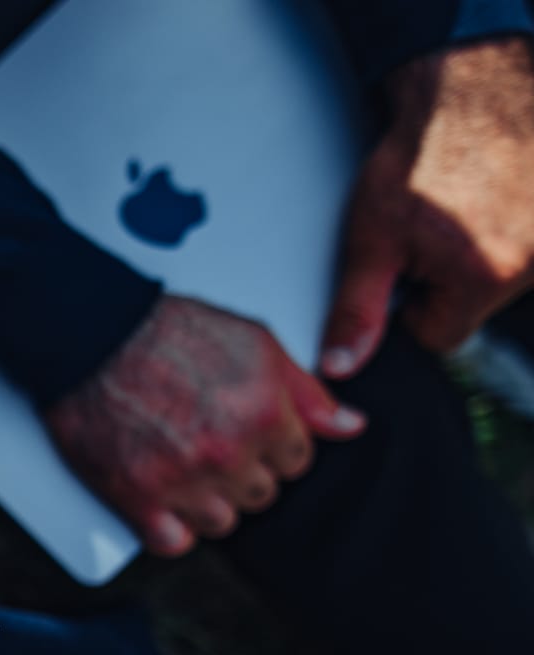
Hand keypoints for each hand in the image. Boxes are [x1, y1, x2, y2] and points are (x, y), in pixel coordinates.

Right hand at [44, 295, 366, 555]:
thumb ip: (307, 391)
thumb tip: (350, 426)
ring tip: (182, 466)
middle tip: (207, 441)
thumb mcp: (256, 342)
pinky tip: (162, 499)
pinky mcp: (137, 497)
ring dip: (205, 500)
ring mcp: (182, 480)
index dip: (271, 445)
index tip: (245, 431)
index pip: (296, 462)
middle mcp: (227, 453)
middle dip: (240, 472)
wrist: (91, 337)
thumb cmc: (167, 331)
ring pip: (221, 522)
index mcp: (264, 415)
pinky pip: (173, 542)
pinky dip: (169, 528)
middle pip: (260, 494)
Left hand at [321, 37, 533, 377]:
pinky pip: (521, 246)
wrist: (474, 89)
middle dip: (447, 279)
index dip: (413, 308)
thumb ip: (358, 306)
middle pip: (474, 306)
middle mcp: (531, 265)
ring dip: (475, 252)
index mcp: (486, 277)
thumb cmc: (419, 156)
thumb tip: (339, 366)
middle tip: (431, 229)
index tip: (406, 267)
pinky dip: (502, 228)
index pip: (441, 337)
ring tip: (461, 205)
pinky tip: (487, 197)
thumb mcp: (372, 235)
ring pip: (500, 277)